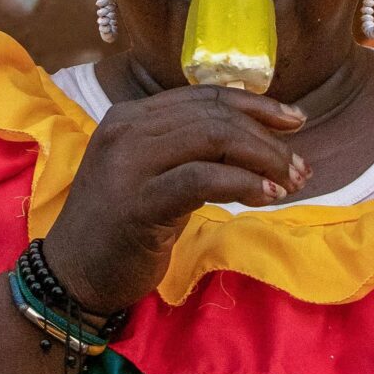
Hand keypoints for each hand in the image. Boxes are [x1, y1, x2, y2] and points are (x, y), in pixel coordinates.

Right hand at [42, 85, 310, 315]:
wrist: (73, 276)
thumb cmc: (120, 229)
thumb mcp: (154, 175)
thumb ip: (191, 151)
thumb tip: (258, 138)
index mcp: (132, 116)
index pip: (205, 96)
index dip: (256, 105)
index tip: (295, 122)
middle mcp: (127, 129)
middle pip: (215, 117)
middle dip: (267, 139)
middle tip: (300, 167)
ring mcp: (128, 163)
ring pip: (213, 139)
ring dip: (262, 160)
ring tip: (290, 183)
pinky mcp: (137, 202)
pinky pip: (201, 179)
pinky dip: (242, 183)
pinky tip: (266, 196)